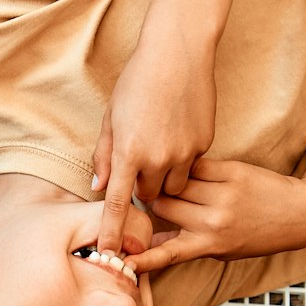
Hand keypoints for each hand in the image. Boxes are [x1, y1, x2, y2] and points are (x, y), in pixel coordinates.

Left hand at [92, 29, 217, 256]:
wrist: (179, 52)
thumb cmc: (138, 81)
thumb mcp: (112, 118)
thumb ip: (105, 156)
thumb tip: (100, 189)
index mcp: (129, 153)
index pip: (119, 204)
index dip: (112, 231)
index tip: (108, 253)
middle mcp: (159, 158)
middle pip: (150, 195)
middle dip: (142, 187)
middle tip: (139, 162)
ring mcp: (185, 152)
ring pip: (174, 186)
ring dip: (164, 178)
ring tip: (159, 148)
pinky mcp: (205, 143)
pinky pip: (191, 165)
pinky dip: (182, 159)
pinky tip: (177, 132)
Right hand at [125, 158, 305, 273]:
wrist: (297, 213)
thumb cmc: (255, 236)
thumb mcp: (221, 250)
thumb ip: (187, 245)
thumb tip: (149, 247)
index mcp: (209, 245)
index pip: (167, 252)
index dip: (141, 257)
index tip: (119, 261)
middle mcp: (213, 221)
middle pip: (162, 205)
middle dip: (156, 201)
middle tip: (157, 195)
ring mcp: (222, 195)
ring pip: (176, 183)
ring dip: (172, 182)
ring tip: (175, 180)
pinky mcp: (231, 172)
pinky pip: (195, 167)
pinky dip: (190, 169)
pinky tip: (191, 168)